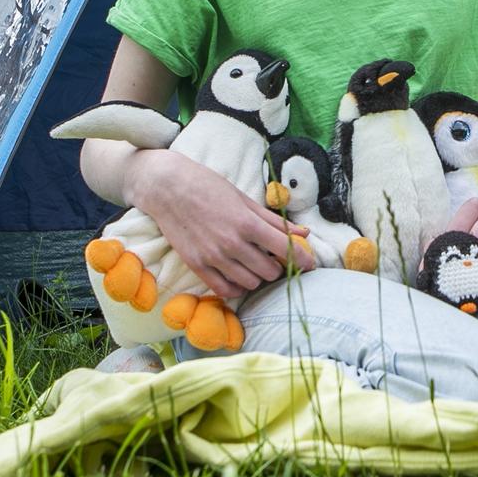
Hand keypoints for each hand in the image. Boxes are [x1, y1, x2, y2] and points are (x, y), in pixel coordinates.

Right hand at [126, 149, 312, 296]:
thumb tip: (304, 233)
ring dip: (257, 277)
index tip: (310, 264)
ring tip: (253, 263)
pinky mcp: (197, 265)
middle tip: (272, 258)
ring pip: (250, 283)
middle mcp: (232, 243)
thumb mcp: (244, 199)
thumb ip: (274, 221)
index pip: (285, 249)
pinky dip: (236, 287)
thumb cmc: (208, 187)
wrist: (167, 188)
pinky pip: (224, 289)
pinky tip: (237, 275)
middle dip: (277, 267)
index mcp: (247, 223)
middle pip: (270, 271)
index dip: (302, 259)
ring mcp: (213, 257)